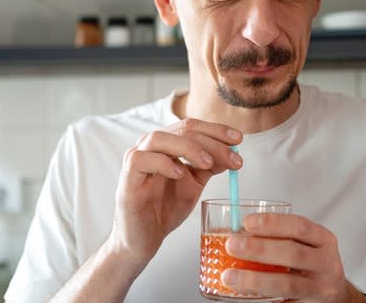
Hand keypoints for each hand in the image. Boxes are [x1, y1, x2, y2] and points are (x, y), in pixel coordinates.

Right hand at [109, 118, 242, 265]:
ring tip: (208, 163)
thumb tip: (233, 152)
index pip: (191, 126)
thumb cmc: (165, 209)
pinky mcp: (126, 178)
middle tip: (232, 157)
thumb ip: (210, 167)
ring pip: (159, 138)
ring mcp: (136, 160)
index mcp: (166, 144)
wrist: (144, 239)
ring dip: (188, 147)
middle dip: (211, 141)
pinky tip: (180, 174)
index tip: (238, 140)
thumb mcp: (194, 184)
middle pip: (181, 129)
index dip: (216, 130)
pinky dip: (163, 163)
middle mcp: (150, 146)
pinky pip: (141, 159)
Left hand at [221, 214, 365, 302]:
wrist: (334, 294)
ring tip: (229, 276)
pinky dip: (264, 300)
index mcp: (324, 240)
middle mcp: (327, 264)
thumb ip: (281, 238)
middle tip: (231, 245)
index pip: (300, 227)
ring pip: (288, 284)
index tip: (246, 222)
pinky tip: (244, 295)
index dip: (273, 223)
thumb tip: (237, 234)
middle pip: (293, 254)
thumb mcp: (306, 245)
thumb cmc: (311, 264)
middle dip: (259, 249)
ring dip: (255, 280)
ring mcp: (321, 289)